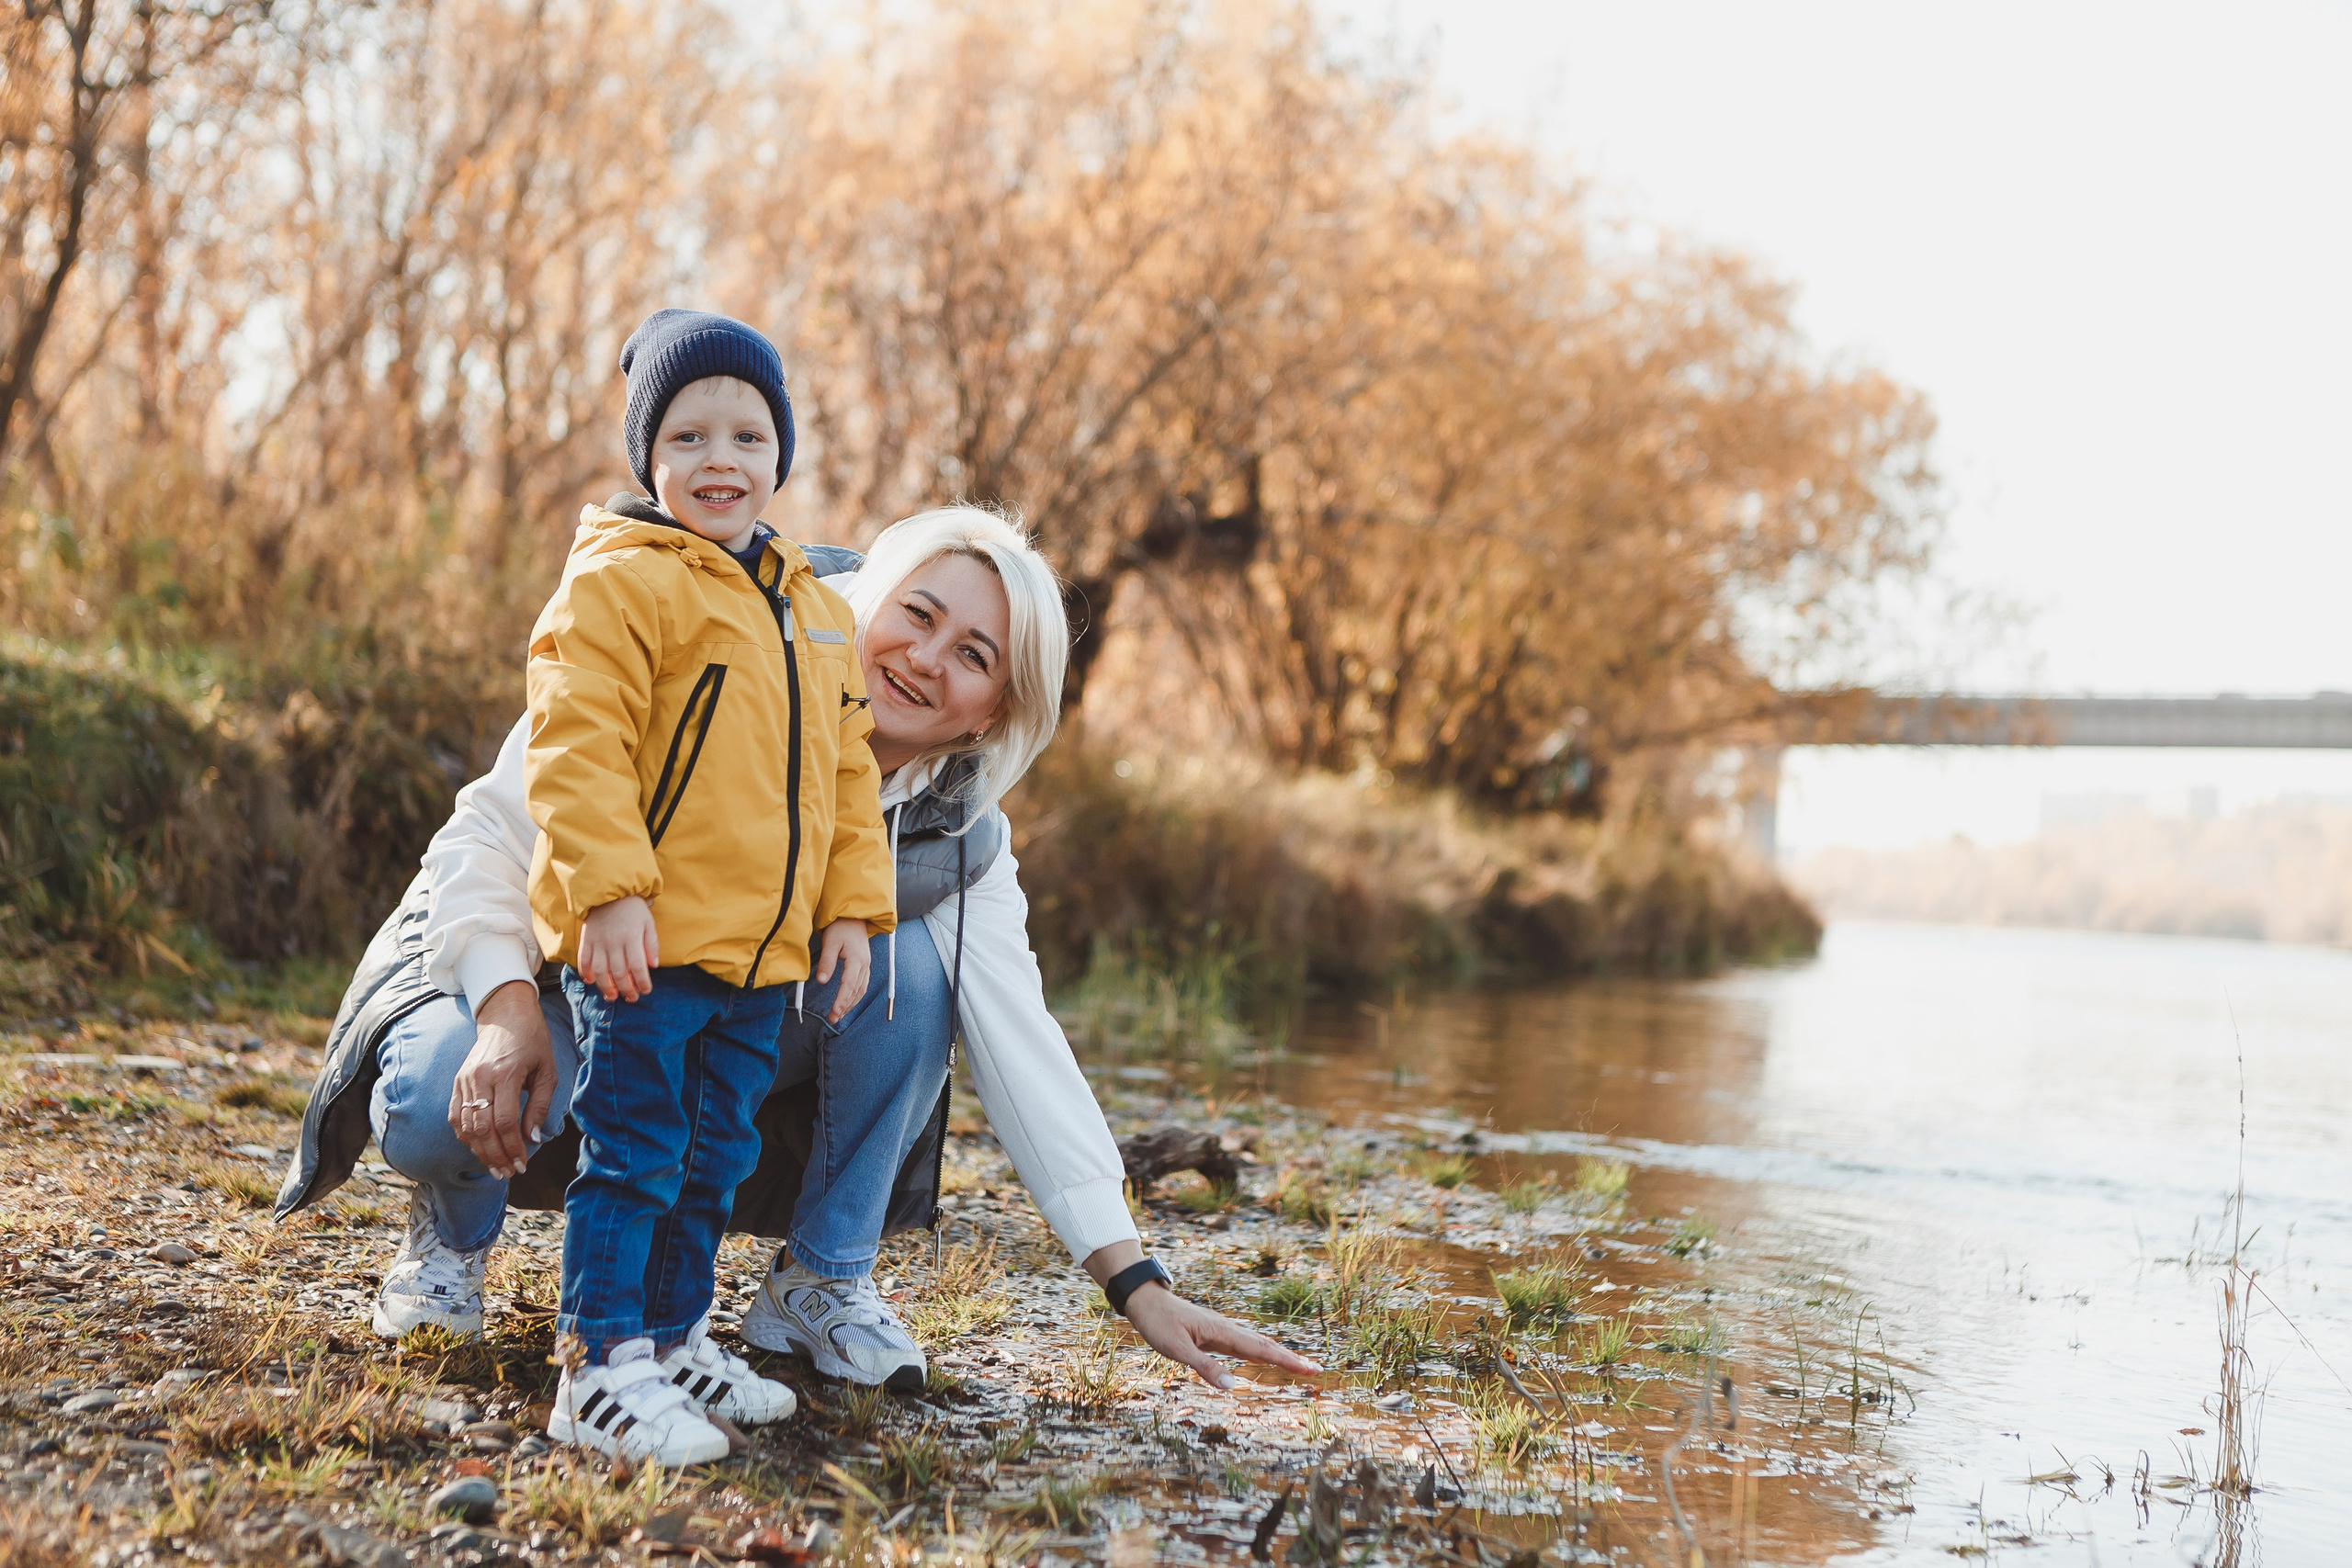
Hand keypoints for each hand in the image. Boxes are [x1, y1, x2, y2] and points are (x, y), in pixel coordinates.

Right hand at [449, 979, 557, 1179]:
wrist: (506, 1016)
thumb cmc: (533, 1043)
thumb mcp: (547, 1071)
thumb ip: (539, 1106)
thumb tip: (532, 1138)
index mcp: (506, 1074)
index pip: (504, 1121)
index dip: (512, 1148)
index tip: (522, 1164)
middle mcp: (481, 1078)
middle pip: (482, 1129)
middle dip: (496, 1156)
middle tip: (509, 1173)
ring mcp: (465, 1080)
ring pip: (465, 1126)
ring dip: (480, 1151)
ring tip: (495, 1168)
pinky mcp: (457, 1082)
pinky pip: (455, 1117)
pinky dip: (465, 1137)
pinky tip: (479, 1150)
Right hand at [578, 895, 656, 1001]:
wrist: (609, 891)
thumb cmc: (632, 908)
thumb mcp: (648, 922)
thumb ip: (651, 944)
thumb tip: (653, 965)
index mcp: (631, 938)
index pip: (637, 967)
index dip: (642, 982)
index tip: (646, 991)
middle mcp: (614, 942)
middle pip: (618, 973)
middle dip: (626, 989)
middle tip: (631, 998)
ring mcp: (598, 942)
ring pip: (600, 971)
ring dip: (606, 987)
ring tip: (612, 996)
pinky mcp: (587, 940)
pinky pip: (583, 960)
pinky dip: (586, 972)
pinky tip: (591, 981)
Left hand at [814, 918, 869, 1023]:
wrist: (853, 917)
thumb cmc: (841, 927)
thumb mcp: (830, 942)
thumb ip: (826, 962)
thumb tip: (821, 980)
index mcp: (857, 959)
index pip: (848, 985)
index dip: (841, 1001)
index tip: (834, 1012)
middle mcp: (865, 965)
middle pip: (856, 991)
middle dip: (845, 1007)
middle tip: (833, 1019)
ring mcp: (866, 965)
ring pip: (861, 990)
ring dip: (851, 1004)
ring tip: (839, 1014)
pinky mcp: (864, 965)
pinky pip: (862, 985)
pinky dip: (855, 996)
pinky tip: (848, 1002)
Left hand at [1084, 1241, 1321, 1388]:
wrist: (1145, 1300)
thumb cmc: (1158, 1324)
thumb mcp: (1176, 1349)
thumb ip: (1204, 1367)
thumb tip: (1232, 1387)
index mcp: (1223, 1333)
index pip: (1262, 1350)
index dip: (1288, 1361)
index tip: (1311, 1369)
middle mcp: (1228, 1330)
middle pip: (1266, 1346)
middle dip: (1291, 1358)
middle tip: (1316, 1371)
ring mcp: (1222, 1331)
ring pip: (1257, 1344)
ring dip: (1279, 1355)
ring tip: (1299, 1366)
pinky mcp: (1214, 1334)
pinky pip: (1244, 1345)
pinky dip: (1261, 1352)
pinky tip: (1264, 1358)